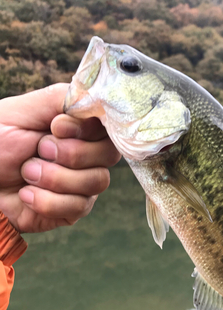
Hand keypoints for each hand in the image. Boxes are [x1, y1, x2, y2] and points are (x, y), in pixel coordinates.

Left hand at [0, 83, 120, 232]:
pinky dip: (46, 201)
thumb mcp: (26, 109)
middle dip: (70, 154)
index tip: (56, 127)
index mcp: (79, 128)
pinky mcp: (73, 210)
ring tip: (26, 172)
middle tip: (39, 150)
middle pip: (109, 155)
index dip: (87, 130)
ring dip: (55, 178)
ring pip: (97, 182)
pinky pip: (78, 207)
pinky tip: (26, 193)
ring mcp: (83, 184)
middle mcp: (88, 155)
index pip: (109, 127)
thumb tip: (97, 106)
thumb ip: (65, 99)